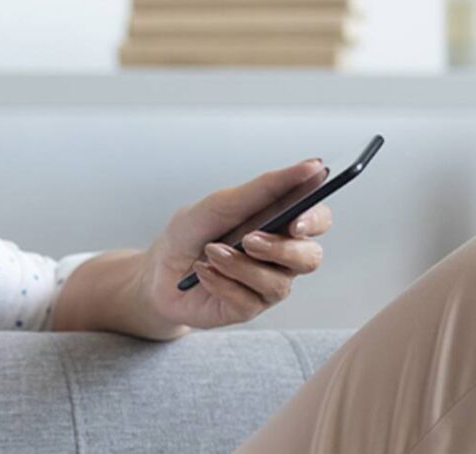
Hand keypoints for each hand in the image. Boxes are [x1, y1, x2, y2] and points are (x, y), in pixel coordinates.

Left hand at [133, 158, 333, 330]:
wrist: (157, 270)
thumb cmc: (192, 233)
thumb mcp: (221, 203)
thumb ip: (266, 187)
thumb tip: (311, 167)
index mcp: (280, 223)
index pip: (318, 220)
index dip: (315, 220)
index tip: (296, 220)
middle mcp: (280, 256)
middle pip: (310, 257)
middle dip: (281, 249)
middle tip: (249, 240)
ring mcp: (266, 284)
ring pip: (278, 282)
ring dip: (241, 266)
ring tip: (211, 253)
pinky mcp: (248, 308)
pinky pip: (248, 300)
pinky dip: (222, 282)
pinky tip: (203, 273)